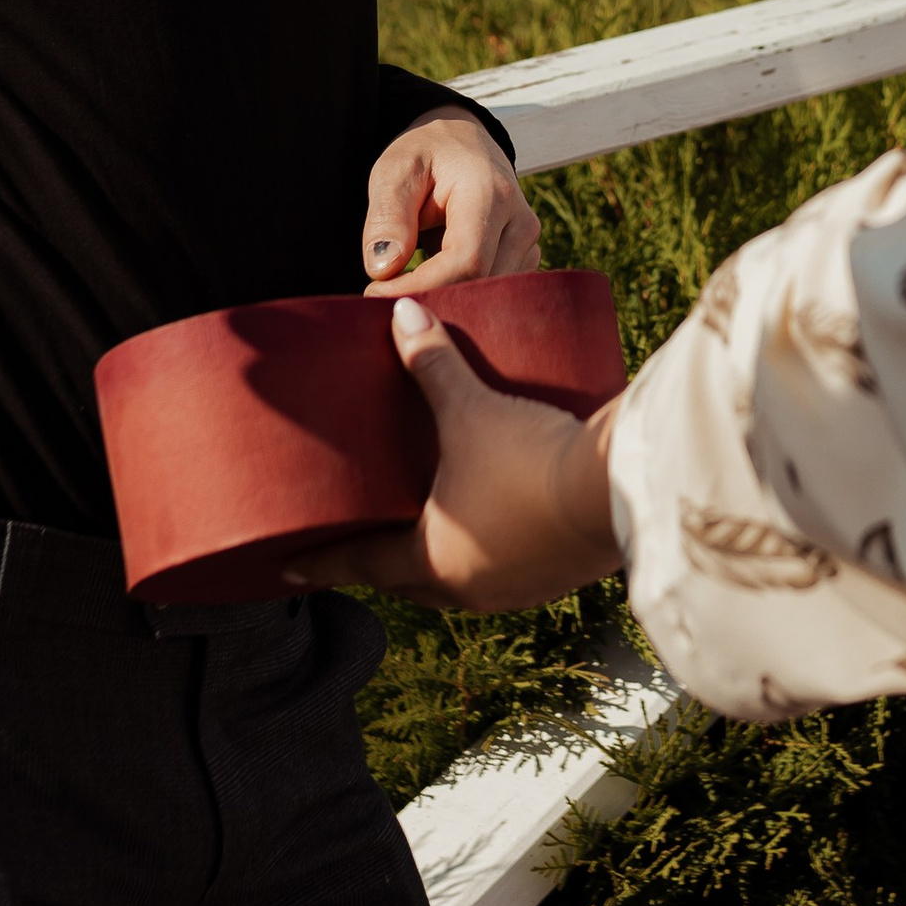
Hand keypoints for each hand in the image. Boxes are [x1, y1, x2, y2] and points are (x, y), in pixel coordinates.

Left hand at [321, 296, 623, 606]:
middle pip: (406, 582)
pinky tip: (490, 531)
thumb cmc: (529, 457)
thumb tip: (399, 314)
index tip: (288, 567)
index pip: (358, 564)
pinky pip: (502, 574)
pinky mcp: (553, 580)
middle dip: (381, 563)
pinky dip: (484, 556)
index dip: (321, 562)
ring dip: (436, 562)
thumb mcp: (471, 409)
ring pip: (457, 584)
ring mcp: (513, 591)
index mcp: (431, 559)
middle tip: (357, 542)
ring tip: (423, 532)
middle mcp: (466, 588)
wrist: (617, 493)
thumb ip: (432, 364)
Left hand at [360, 111, 541, 293]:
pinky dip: (457, 298)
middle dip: (426, 300)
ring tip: (399, 290)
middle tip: (378, 300)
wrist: (464, 141)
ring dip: (440, 301)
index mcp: (492, 194)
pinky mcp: (524, 260)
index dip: (420, 287)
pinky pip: (491, 294)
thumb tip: (383, 270)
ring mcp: (528, 245)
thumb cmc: (427, 153)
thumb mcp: (396, 169)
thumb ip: (388, 216)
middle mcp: (521, 224)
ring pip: (485, 297)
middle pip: (478, 286)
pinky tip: (426, 288)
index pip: (465, 262)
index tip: (374, 293)